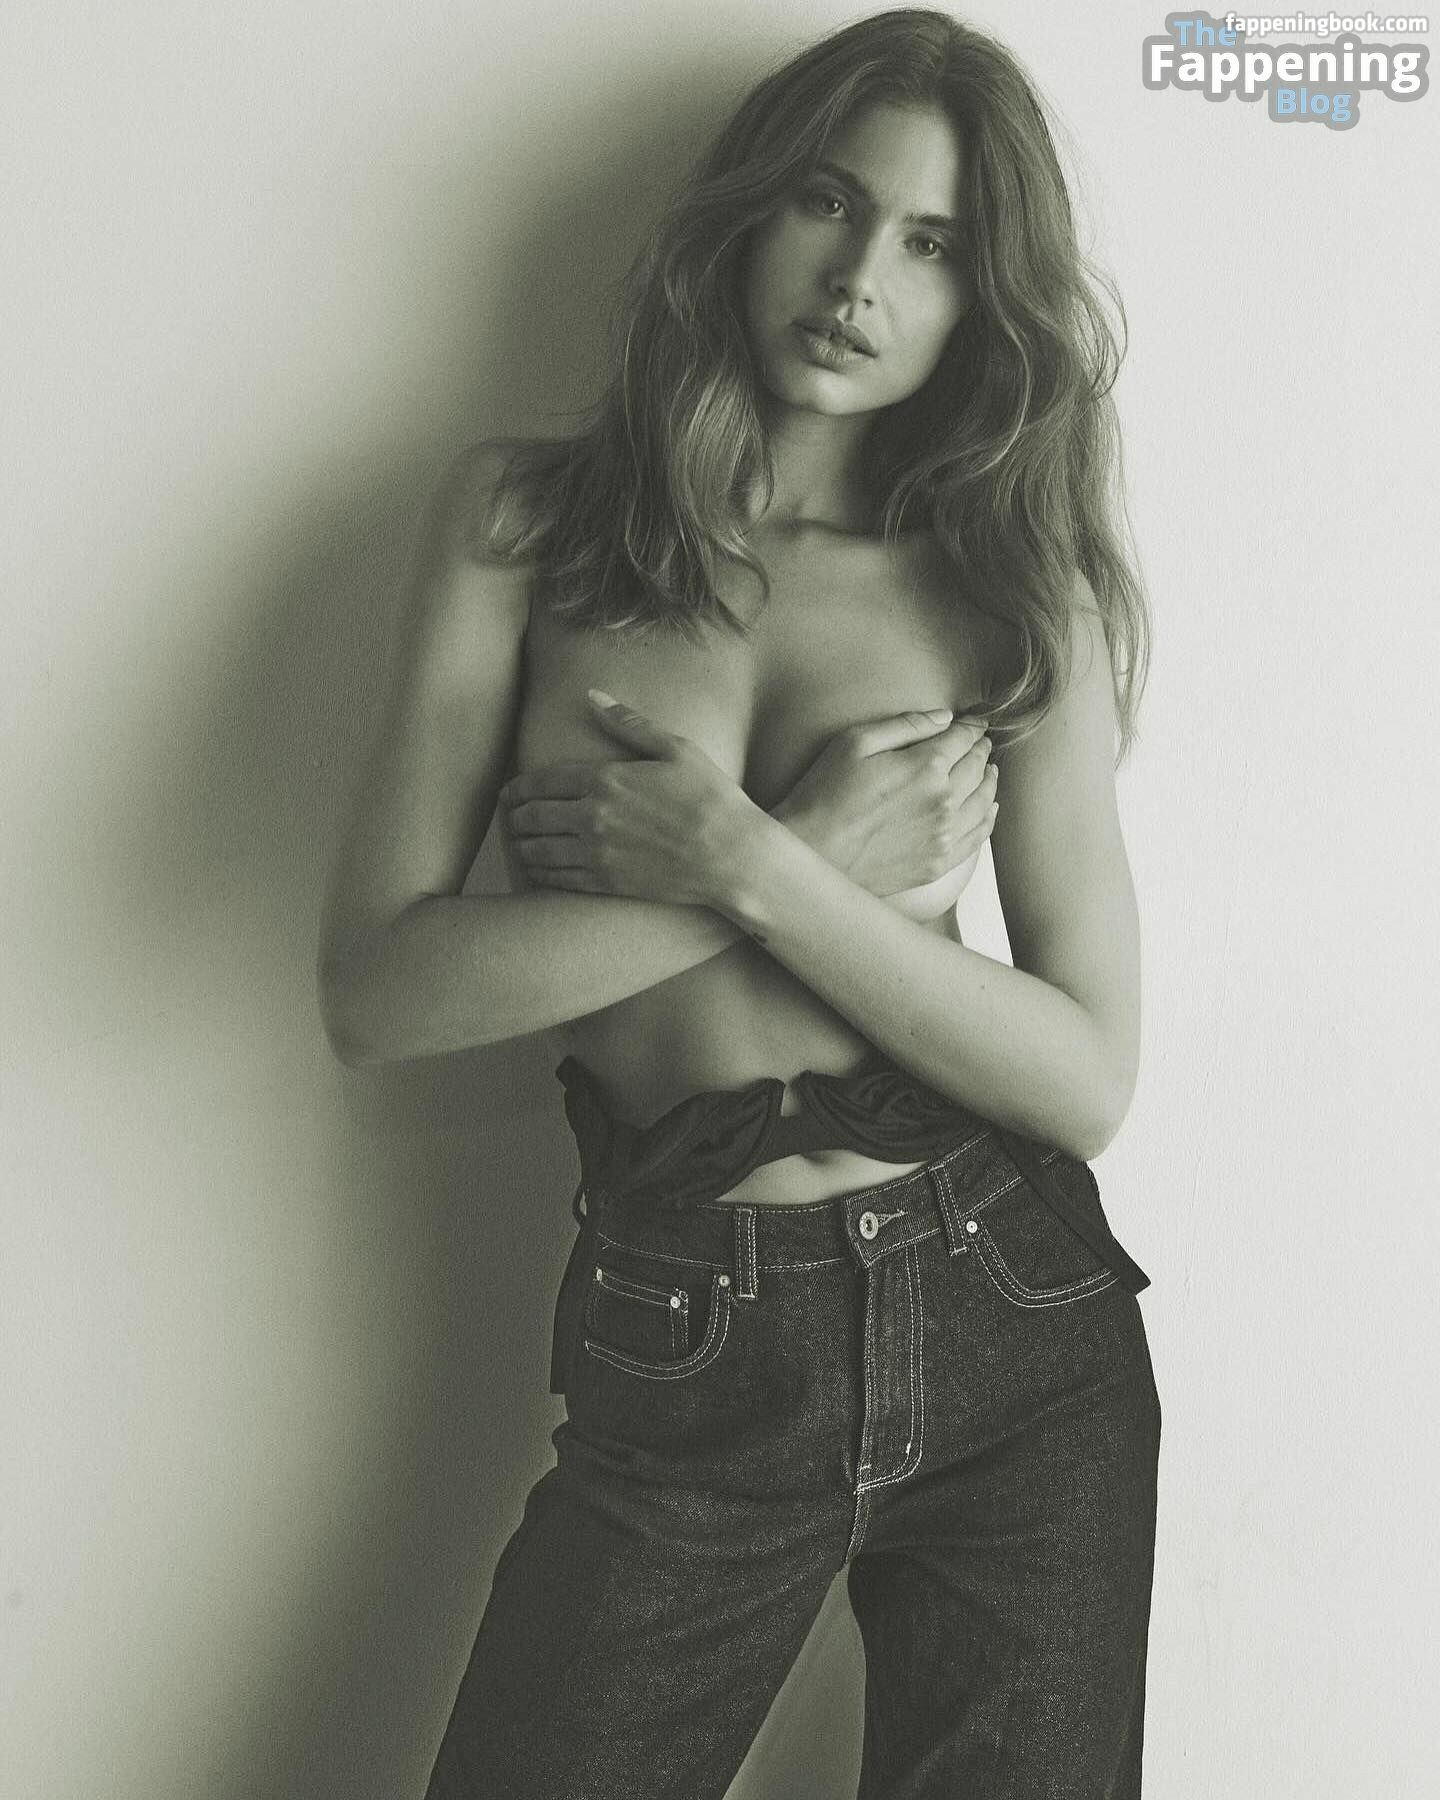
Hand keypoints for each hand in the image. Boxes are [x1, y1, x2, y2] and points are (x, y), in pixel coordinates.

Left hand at [498, 689, 760, 905]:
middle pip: (533, 817)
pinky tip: (540, 870)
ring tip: (519, 844)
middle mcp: (592, 817)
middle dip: (516, 817)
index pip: (543, 781)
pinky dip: (541, 874)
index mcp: (605, 779)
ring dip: (523, 847)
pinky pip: (557, 879)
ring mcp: (597, 854)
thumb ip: (629, 723)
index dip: (519, 787)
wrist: (732, 857)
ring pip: (539, 851)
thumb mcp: (676, 749)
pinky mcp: (606, 884)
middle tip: (511, 817)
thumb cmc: (711, 798)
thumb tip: (593, 695)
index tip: (510, 792)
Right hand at [773, 708, 997, 901]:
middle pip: (977, 767)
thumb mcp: (854, 743)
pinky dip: (988, 819)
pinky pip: (977, 838)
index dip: (972, 726)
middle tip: (982, 742)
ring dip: (990, 781)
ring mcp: (943, 836)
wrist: (811, 855)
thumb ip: (904, 725)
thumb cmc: (823, 795)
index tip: (975, 721)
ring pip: (984, 802)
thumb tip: (945, 717)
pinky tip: (989, 809)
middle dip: (981, 750)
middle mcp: (943, 801)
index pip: (963, 738)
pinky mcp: (936, 864)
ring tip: (990, 770)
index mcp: (926, 767)